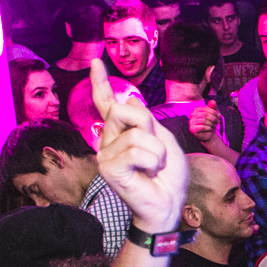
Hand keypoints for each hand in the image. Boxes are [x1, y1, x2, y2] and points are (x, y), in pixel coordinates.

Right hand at [89, 59, 187, 232]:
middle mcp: (108, 140)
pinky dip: (153, 161)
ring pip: (137, 132)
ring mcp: (105, 154)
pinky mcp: (108, 168)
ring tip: (153, 167)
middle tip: (155, 152)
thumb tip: (129, 100)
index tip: (96, 63)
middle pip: (125, 109)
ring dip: (157, 150)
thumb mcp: (165, 139)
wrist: (169, 203)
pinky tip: (147, 174)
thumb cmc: (168, 175)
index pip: (107, 103)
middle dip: (149, 126)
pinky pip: (136, 150)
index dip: (101, 82)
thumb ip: (147, 120)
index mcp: (122, 132)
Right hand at [188, 101, 220, 144]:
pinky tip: (210, 129)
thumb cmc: (211, 122)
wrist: (209, 133)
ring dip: (211, 124)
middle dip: (213, 118)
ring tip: (214, 126)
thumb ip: (213, 107)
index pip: (206, 109)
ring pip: (203, 121)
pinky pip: (202, 127)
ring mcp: (191, 122)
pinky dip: (208, 128)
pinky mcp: (192, 129)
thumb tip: (212, 101)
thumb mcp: (214, 114)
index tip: (219, 116)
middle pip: (205, 114)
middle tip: (217, 121)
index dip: (214, 112)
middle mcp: (192, 115)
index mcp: (197, 110)